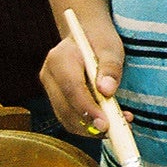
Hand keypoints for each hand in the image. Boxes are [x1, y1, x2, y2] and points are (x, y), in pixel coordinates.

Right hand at [40, 23, 128, 138]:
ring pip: (65, 117)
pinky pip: (69, 117)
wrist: (86, 36)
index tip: (105, 123)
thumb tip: (107, 92)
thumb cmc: (100, 40)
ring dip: (90, 127)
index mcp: (59, 59)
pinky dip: (87, 124)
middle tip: (115, 131)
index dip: (87, 109)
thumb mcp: (111, 48)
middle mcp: (49, 75)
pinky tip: (109, 122)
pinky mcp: (57, 98)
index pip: (71, 89)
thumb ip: (110, 68)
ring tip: (118, 126)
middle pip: (65, 107)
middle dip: (89, 123)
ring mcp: (50, 88)